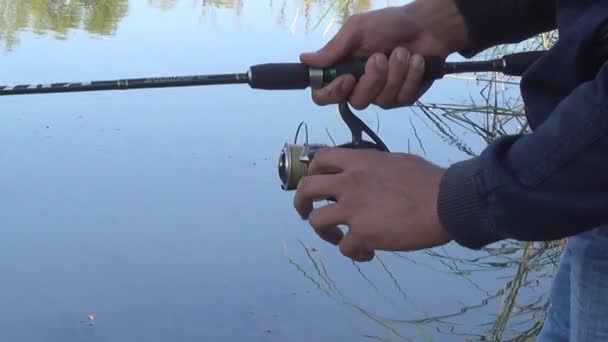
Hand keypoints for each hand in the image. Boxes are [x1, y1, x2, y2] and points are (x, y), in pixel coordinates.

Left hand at [293, 147, 451, 261]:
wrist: (446, 202)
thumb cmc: (429, 180)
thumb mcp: (395, 161)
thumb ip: (374, 167)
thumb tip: (371, 175)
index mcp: (358, 162)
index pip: (320, 159)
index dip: (313, 172)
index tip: (318, 185)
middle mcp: (348, 182)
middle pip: (306, 190)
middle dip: (301, 204)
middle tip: (307, 214)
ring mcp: (352, 209)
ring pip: (316, 221)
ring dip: (325, 232)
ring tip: (340, 238)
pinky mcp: (362, 233)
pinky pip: (344, 248)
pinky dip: (354, 253)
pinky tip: (368, 253)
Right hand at [300, 2, 466, 109]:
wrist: (427, 26)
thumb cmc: (389, 25)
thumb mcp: (357, 30)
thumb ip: (334, 48)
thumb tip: (304, 59)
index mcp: (342, 70)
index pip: (323, 95)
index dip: (332, 92)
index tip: (347, 78)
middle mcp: (359, 86)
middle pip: (355, 102)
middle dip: (372, 79)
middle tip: (381, 56)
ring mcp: (381, 95)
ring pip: (381, 101)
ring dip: (396, 72)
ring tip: (403, 52)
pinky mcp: (402, 98)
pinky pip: (403, 98)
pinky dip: (411, 76)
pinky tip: (416, 61)